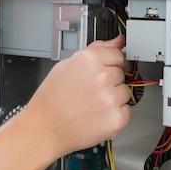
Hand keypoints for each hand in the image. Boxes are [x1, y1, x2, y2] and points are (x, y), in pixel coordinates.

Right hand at [24, 35, 131, 155]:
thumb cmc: (51, 99)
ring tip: (91, 103)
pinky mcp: (115, 119)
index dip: (112, 62)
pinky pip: (126, 111)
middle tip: (90, 90)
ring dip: (114, 97)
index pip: (118, 54)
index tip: (108, 69)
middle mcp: (101, 77)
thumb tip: (118, 41)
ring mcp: (110, 99)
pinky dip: (115, 114)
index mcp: (89, 60)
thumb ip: (95, 50)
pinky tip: (96, 115)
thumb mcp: (66, 65)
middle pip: (122, 73)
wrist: (44, 129)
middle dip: (110, 81)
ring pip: (125, 92)